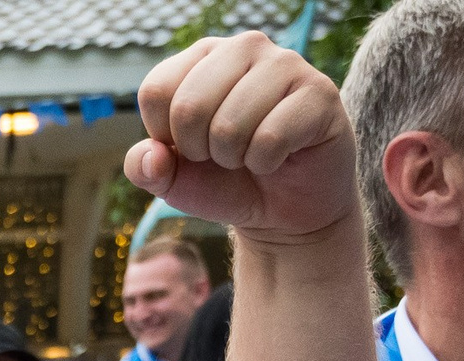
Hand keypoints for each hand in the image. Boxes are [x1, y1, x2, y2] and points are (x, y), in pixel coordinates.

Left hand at [129, 31, 357, 245]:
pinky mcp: (319, 92)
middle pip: (188, 107)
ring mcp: (285, 64)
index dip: (166, 136)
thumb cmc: (225, 182)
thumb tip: (152, 156)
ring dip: (234, 158)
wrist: (283, 210)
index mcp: (202, 56)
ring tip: (251, 153)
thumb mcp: (172, 180)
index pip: (156, 91)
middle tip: (223, 154)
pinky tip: (278, 157)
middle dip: (199, 150)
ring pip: (230, 124)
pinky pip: (271, 138)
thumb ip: (144, 168)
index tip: (190, 146)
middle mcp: (243, 47)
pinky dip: (266, 162)